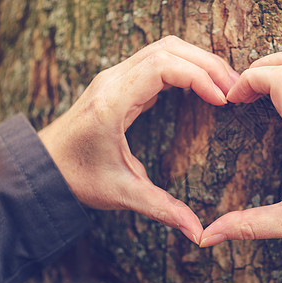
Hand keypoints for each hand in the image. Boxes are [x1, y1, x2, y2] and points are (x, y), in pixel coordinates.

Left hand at [38, 36, 238, 244]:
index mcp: (112, 102)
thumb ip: (163, 210)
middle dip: (207, 64)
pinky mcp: (121, 81)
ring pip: (165, 48)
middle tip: (235, 88)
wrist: (46, 165)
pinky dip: (185, 66)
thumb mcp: (122, 194)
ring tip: (224, 84)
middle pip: (168, 49)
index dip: (198, 77)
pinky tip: (202, 86)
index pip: (162, 67)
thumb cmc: (78, 177)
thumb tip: (198, 233)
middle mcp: (113, 80)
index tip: (222, 100)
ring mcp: (116, 76)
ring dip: (198, 61)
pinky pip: (158, 59)